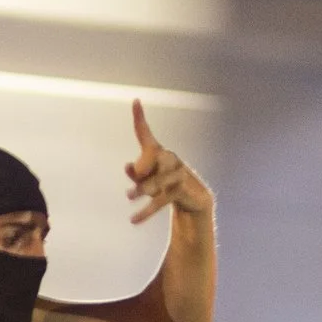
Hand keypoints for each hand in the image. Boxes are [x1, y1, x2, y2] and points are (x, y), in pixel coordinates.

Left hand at [125, 101, 211, 226]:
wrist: (192, 199)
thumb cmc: (164, 186)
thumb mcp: (147, 181)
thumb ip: (137, 174)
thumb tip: (128, 166)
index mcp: (158, 152)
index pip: (145, 133)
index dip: (140, 117)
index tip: (135, 100)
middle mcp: (168, 158)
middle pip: (151, 157)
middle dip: (141, 168)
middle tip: (130, 174)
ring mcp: (177, 172)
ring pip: (156, 180)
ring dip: (142, 189)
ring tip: (129, 197)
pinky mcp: (181, 189)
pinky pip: (161, 200)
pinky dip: (146, 211)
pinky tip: (133, 221)